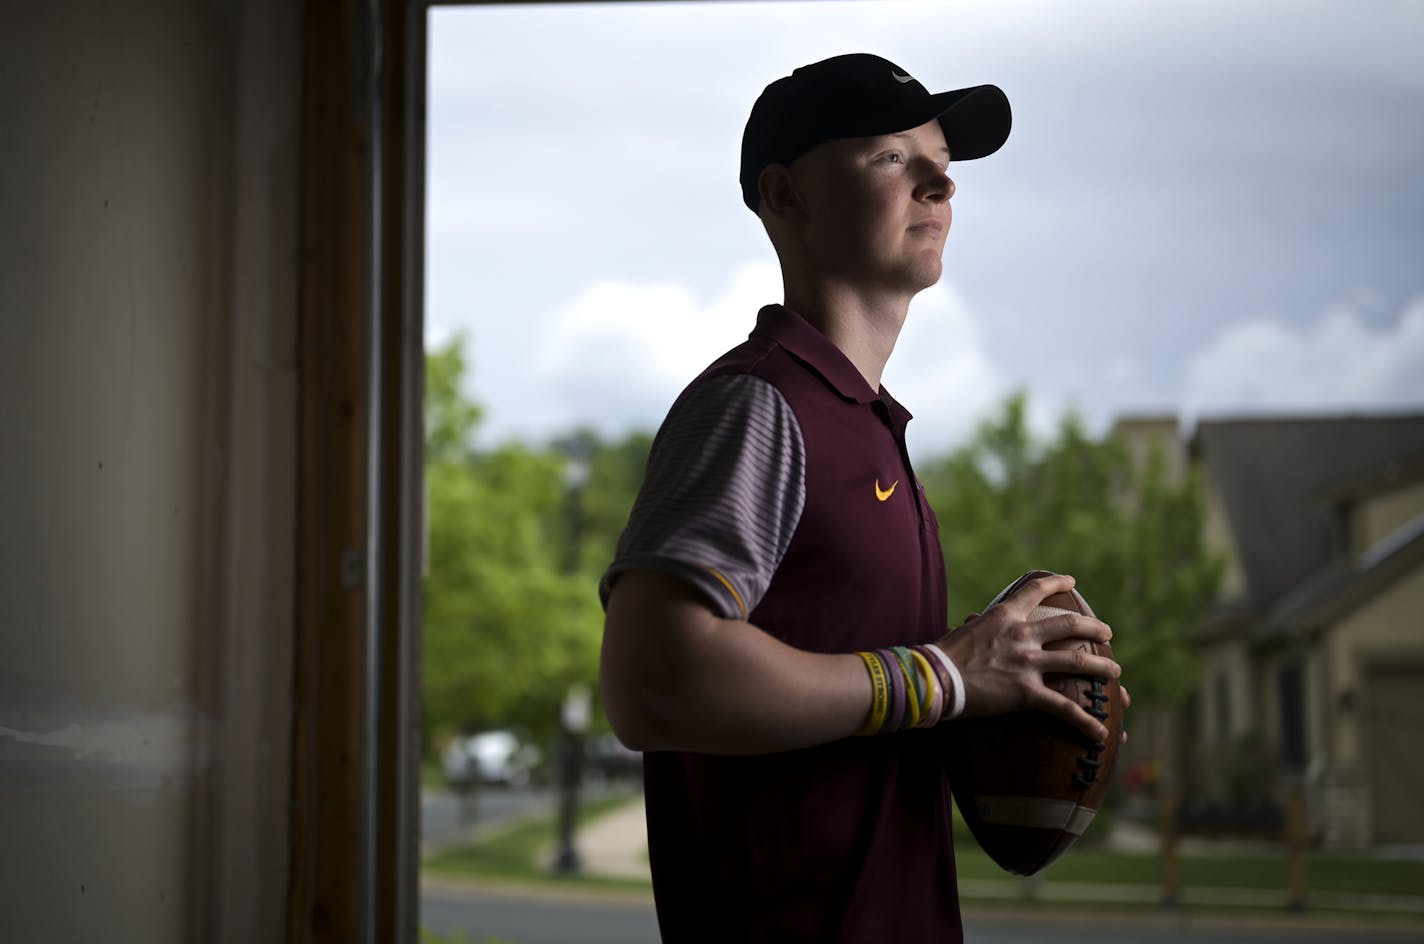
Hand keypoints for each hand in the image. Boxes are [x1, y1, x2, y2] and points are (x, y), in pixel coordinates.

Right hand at [933, 572, 1120, 742]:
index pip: (1034, 590)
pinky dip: (1086, 721)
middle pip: (1069, 625)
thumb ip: (975, 625)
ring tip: (1115, 672)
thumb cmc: (941, 656)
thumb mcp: (962, 631)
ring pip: (1077, 662)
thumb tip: (971, 620)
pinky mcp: (1027, 693)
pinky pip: (1064, 708)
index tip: (1070, 581)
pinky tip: (1100, 733)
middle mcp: (1021, 634)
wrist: (935, 679)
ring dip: (1102, 667)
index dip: (1056, 583)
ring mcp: (1027, 663)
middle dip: (1093, 628)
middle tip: (1106, 634)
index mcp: (1004, 616)